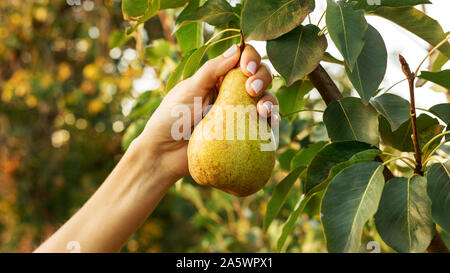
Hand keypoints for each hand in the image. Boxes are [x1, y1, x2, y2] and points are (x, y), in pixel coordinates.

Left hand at [134, 44, 278, 180]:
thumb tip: (237, 48)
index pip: (242, 59)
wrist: (164, 154)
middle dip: (262, 77)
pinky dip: (272, 121)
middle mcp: (232, 92)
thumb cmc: (170, 119)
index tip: (246, 68)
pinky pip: (264, 126)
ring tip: (262, 110)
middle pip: (259, 76)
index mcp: (218, 78)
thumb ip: (212, 70)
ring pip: (266, 100)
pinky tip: (270, 122)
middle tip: (252, 89)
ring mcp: (239, 114)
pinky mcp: (244, 134)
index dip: (250, 58)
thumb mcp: (189, 90)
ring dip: (270, 100)